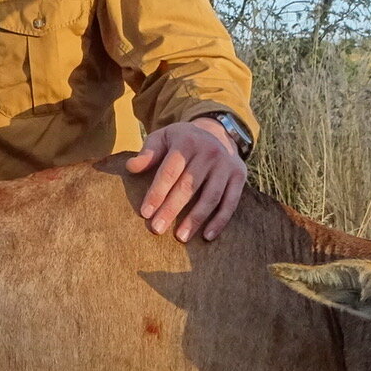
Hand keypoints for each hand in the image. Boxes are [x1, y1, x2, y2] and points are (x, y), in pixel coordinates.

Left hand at [126, 117, 246, 242]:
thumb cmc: (182, 141)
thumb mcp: (163, 138)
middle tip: (157, 229)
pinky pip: (230, 202)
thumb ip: (148, 152)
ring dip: (196, 219)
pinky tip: (207, 236)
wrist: (216, 133)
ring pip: (210, 196)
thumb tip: (131, 167)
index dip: (157, 192)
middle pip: (189, 186)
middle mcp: (209, 152)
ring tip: (181, 238)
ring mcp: (226, 165)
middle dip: (171, 209)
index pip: (169, 171)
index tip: (145, 213)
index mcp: (187, 142)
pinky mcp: (239, 176)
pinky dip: (220, 221)